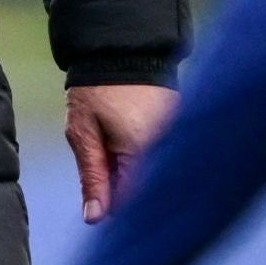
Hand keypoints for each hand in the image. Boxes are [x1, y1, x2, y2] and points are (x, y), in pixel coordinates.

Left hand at [63, 83, 177, 223]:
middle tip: (104, 153)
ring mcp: (178, 132)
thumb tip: (95, 217)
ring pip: (155, 170)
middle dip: (124, 184)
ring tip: (115, 137)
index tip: (98, 194)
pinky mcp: (182, 123)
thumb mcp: (83, 133)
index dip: (112, 202)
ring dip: (135, 166)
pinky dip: (148, 153)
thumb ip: (92, 177)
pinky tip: (130, 134)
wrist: (121, 47)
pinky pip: (164, 152)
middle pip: (146, 186)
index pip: (131, 200)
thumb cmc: (96, 89)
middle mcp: (167, 144)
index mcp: (141, 150)